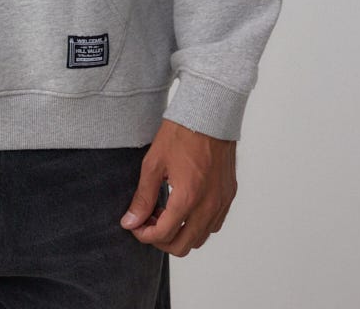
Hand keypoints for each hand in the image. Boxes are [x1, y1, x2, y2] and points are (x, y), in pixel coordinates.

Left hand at [119, 117, 237, 256]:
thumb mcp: (154, 163)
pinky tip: (183, 207)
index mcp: (188, 197)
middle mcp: (208, 205)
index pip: (164, 235)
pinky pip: (214, 224)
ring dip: (180, 233)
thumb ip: (143, 197)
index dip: (144, 235)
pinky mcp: (229, 195)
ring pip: (200, 238)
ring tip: (164, 212)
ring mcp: (222, 202)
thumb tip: (130, 222)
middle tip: (148, 222)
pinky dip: (197, 225)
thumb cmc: (180, 133)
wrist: (209, 113)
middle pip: (183, 246)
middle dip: (161, 240)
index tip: (134, 226)